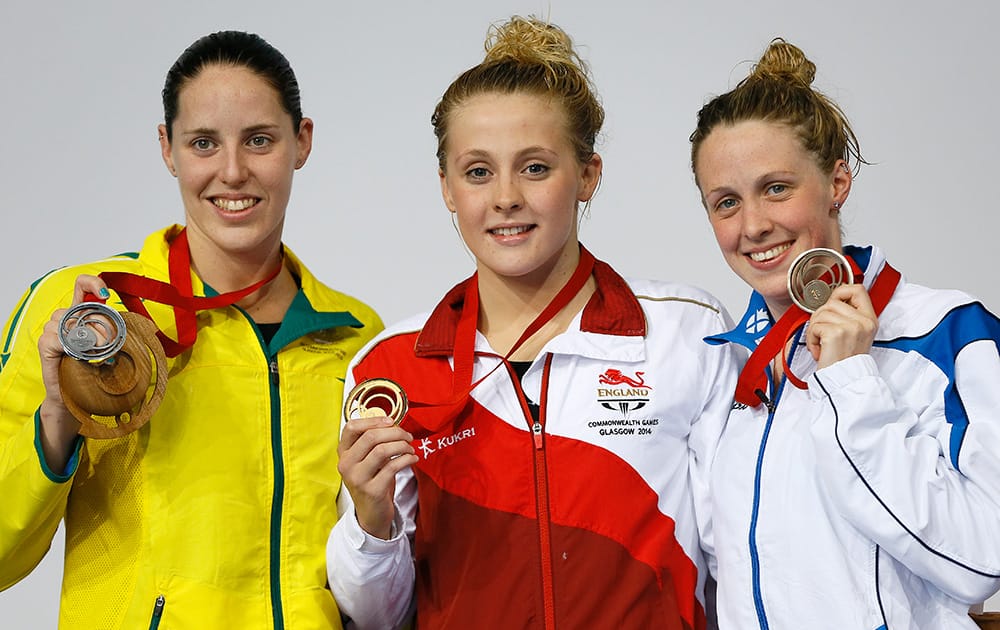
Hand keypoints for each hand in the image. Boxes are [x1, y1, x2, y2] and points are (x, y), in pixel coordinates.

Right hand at [37, 275, 109, 469]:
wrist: (75, 398)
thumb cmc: (94, 373)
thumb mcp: (113, 349)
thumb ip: (120, 333)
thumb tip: (148, 327)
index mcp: (81, 314)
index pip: (81, 286)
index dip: (93, 284)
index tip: (106, 295)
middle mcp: (65, 319)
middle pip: (81, 308)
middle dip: (100, 325)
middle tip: (109, 343)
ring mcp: (52, 331)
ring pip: (68, 321)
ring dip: (87, 336)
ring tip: (95, 352)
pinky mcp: (44, 345)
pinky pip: (54, 336)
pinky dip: (68, 344)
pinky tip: (76, 355)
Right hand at [337, 414, 417, 539]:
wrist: (371, 514)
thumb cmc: (372, 481)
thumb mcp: (367, 460)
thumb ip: (373, 443)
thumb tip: (393, 423)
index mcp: (343, 453)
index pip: (351, 427)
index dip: (373, 420)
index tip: (391, 421)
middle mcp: (346, 465)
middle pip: (371, 436)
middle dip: (394, 432)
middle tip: (407, 436)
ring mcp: (358, 478)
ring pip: (382, 450)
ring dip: (402, 446)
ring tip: (410, 449)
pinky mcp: (372, 490)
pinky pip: (393, 466)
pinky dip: (407, 459)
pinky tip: (412, 459)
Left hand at [805, 284, 877, 369]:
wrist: (843, 380)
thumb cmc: (844, 360)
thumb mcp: (855, 334)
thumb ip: (848, 315)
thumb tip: (831, 299)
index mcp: (869, 319)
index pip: (857, 289)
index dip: (840, 292)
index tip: (832, 304)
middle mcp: (863, 321)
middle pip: (831, 302)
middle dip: (820, 317)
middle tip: (823, 334)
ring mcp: (851, 326)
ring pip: (820, 313)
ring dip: (814, 330)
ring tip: (822, 344)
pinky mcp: (836, 333)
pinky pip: (814, 326)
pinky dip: (811, 339)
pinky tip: (819, 350)